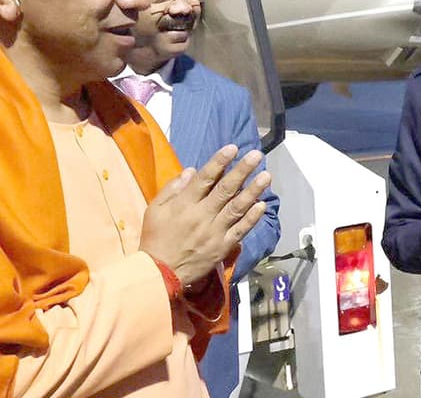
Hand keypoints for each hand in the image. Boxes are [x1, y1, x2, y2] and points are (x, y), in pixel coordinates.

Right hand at [139, 145, 270, 286]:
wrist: (159, 273)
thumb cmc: (155, 238)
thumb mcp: (154, 210)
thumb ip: (172, 189)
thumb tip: (192, 170)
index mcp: (184, 204)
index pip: (205, 178)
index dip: (219, 162)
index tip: (233, 148)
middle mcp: (202, 215)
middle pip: (225, 189)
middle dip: (242, 170)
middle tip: (256, 155)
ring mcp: (215, 232)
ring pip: (237, 208)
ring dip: (253, 191)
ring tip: (266, 176)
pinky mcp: (223, 247)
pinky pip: (240, 230)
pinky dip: (252, 218)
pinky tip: (262, 205)